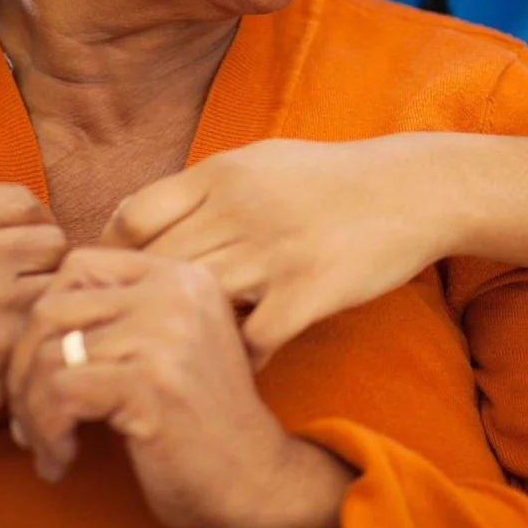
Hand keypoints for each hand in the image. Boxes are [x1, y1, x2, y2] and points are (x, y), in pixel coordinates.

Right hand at [0, 184, 66, 490]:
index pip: (20, 200)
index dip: (28, 221)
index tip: (22, 242)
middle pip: (52, 240)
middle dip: (44, 260)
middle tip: (28, 283)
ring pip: (55, 289)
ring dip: (42, 303)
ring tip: (19, 318)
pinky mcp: (0, 358)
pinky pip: (42, 335)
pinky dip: (32, 343)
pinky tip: (10, 353)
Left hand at [7, 249, 350, 527]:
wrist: (253, 481)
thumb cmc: (199, 422)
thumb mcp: (172, 346)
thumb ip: (123, 315)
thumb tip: (30, 316)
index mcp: (181, 275)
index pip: (78, 266)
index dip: (45, 320)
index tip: (46, 370)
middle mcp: (175, 292)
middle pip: (51, 308)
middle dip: (23, 369)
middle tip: (28, 417)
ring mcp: (164, 335)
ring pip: (48, 355)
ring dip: (31, 412)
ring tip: (47, 445)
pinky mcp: (149, 383)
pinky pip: (59, 395)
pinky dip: (47, 434)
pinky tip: (62, 460)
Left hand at [102, 136, 463, 364]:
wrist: (413, 189)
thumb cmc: (330, 179)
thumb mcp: (260, 162)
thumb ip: (200, 188)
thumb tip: (132, 216)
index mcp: (222, 173)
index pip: (133, 217)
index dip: (114, 257)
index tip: (118, 285)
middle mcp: (239, 209)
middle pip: (157, 266)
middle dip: (140, 304)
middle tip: (136, 334)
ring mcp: (274, 252)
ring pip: (196, 303)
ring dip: (185, 334)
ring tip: (179, 355)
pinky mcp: (309, 292)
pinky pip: (251, 339)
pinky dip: (239, 358)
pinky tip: (239, 366)